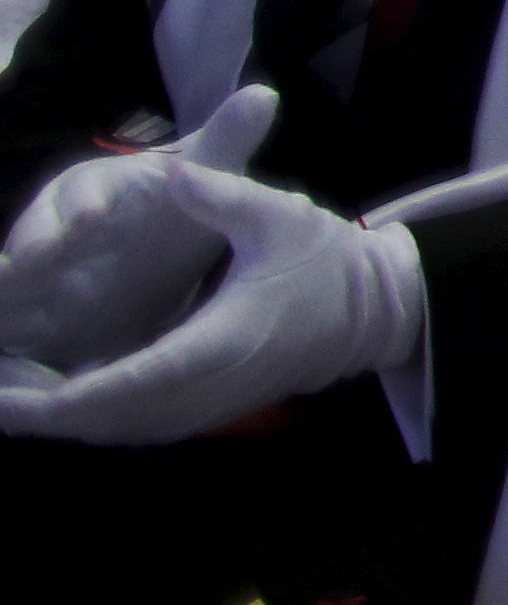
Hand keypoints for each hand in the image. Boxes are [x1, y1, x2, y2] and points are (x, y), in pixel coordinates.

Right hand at [0, 82, 274, 373]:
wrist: (157, 260)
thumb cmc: (170, 211)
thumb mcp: (200, 181)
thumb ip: (223, 145)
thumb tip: (264, 93)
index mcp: (81, 196)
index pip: (68, 199)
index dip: (75, 209)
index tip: (90, 218)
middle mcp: (45, 241)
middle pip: (24, 257)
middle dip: (24, 267)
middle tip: (26, 273)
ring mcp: (33, 290)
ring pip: (10, 305)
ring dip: (9, 318)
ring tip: (7, 348)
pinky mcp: (31, 333)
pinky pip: (14, 352)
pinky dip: (12, 370)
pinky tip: (17, 389)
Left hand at [0, 153, 422, 443]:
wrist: (375, 310)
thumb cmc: (324, 259)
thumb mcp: (279, 215)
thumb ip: (222, 195)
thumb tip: (173, 174)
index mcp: (221, 341)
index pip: (133, 381)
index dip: (70, 396)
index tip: (18, 398)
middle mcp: (212, 385)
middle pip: (116, 418)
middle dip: (48, 417)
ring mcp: (213, 405)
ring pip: (125, 430)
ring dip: (69, 424)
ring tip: (14, 405)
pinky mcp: (215, 410)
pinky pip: (142, 428)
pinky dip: (100, 423)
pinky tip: (66, 406)